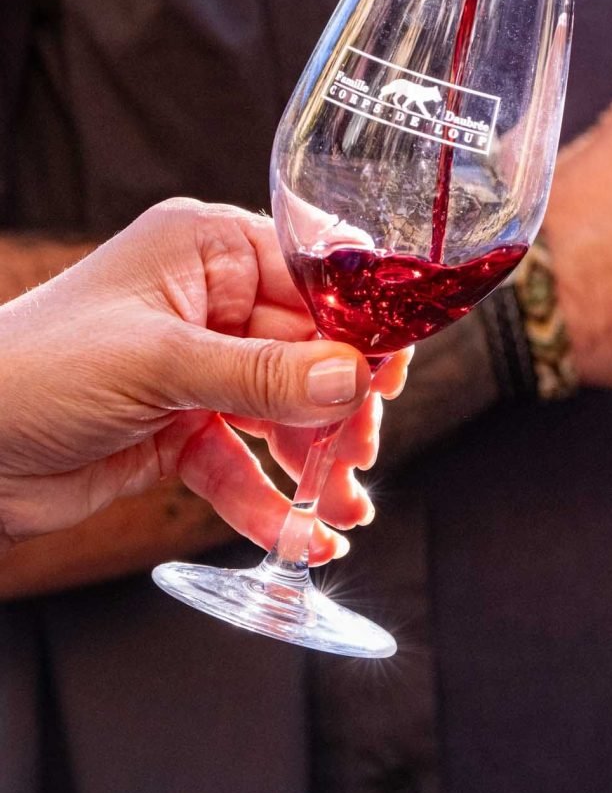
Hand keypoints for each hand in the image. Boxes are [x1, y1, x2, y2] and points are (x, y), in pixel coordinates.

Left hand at [0, 199, 410, 557]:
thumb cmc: (37, 371)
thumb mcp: (158, 363)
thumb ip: (262, 375)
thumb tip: (353, 379)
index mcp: (206, 253)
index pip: (311, 280)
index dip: (358, 328)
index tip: (392, 377)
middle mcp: (209, 305)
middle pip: (307, 354)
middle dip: (337, 412)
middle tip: (357, 457)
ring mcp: (197, 370)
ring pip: (281, 413)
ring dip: (312, 464)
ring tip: (344, 512)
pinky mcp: (181, 429)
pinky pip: (241, 463)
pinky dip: (267, 502)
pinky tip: (299, 539)